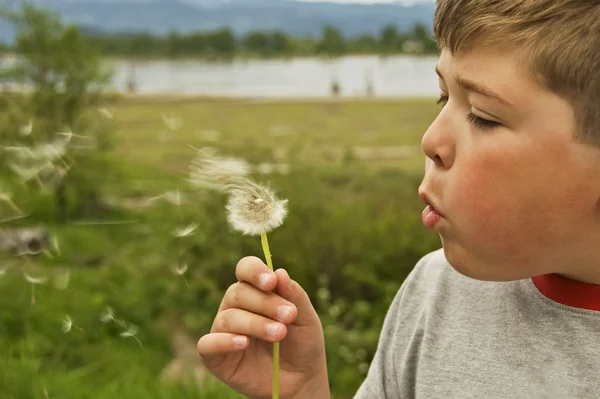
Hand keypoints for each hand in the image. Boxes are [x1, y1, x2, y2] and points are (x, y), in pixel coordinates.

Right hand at [197, 257, 329, 398]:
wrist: (301, 381)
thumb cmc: (302, 344)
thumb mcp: (306, 319)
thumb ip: (295, 296)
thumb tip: (279, 272)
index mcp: (255, 291)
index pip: (245, 269)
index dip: (254, 271)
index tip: (271, 282)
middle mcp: (235, 307)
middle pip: (238, 293)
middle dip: (265, 303)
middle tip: (289, 316)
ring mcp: (223, 331)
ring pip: (228, 317)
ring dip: (255, 323)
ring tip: (279, 333)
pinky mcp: (215, 357)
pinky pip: (207, 344)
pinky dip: (224, 341)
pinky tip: (244, 343)